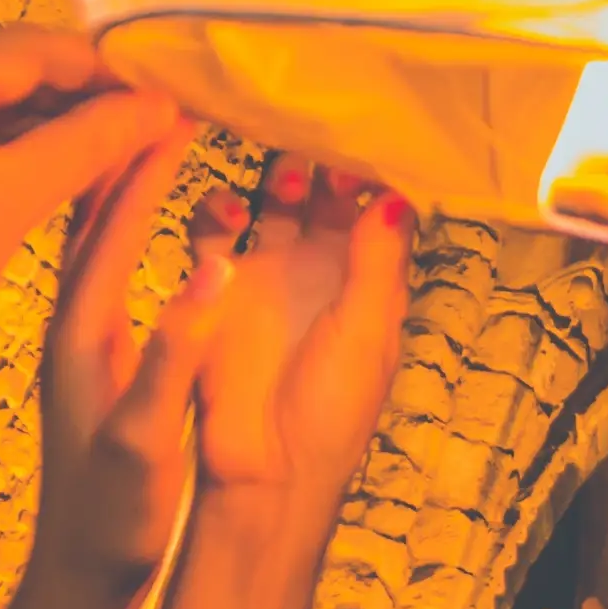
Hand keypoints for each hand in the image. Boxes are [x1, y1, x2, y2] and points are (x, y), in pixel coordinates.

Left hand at [0, 22, 179, 435]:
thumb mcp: (7, 211)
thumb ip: (88, 145)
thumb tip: (160, 106)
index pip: (38, 46)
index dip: (107, 72)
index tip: (162, 101)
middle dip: (63, 90)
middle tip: (128, 131)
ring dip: (14, 108)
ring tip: (76, 150)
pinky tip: (1, 160)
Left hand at [17, 127, 218, 608]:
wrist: (66, 582)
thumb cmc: (111, 521)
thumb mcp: (145, 444)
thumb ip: (175, 358)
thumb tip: (215, 270)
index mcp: (78, 326)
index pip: (113, 214)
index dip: (147, 154)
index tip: (183, 100)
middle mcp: (58, 315)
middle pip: (83, 201)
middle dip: (118, 139)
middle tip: (161, 89)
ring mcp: (55, 330)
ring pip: (73, 220)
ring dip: (104, 166)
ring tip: (140, 121)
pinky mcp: (65, 350)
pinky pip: (75, 249)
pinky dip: (100, 207)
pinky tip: (118, 202)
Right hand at [186, 159, 410, 521]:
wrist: (264, 471)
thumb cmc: (330, 411)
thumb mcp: (365, 332)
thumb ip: (376, 263)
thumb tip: (394, 195)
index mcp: (365, 280)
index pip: (374, 207)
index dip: (372, 173)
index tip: (366, 138)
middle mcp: (318, 268)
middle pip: (323, 193)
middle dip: (322, 160)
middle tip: (317, 137)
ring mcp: (267, 272)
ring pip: (271, 201)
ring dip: (276, 177)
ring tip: (283, 176)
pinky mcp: (217, 287)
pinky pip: (213, 232)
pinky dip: (216, 211)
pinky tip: (227, 213)